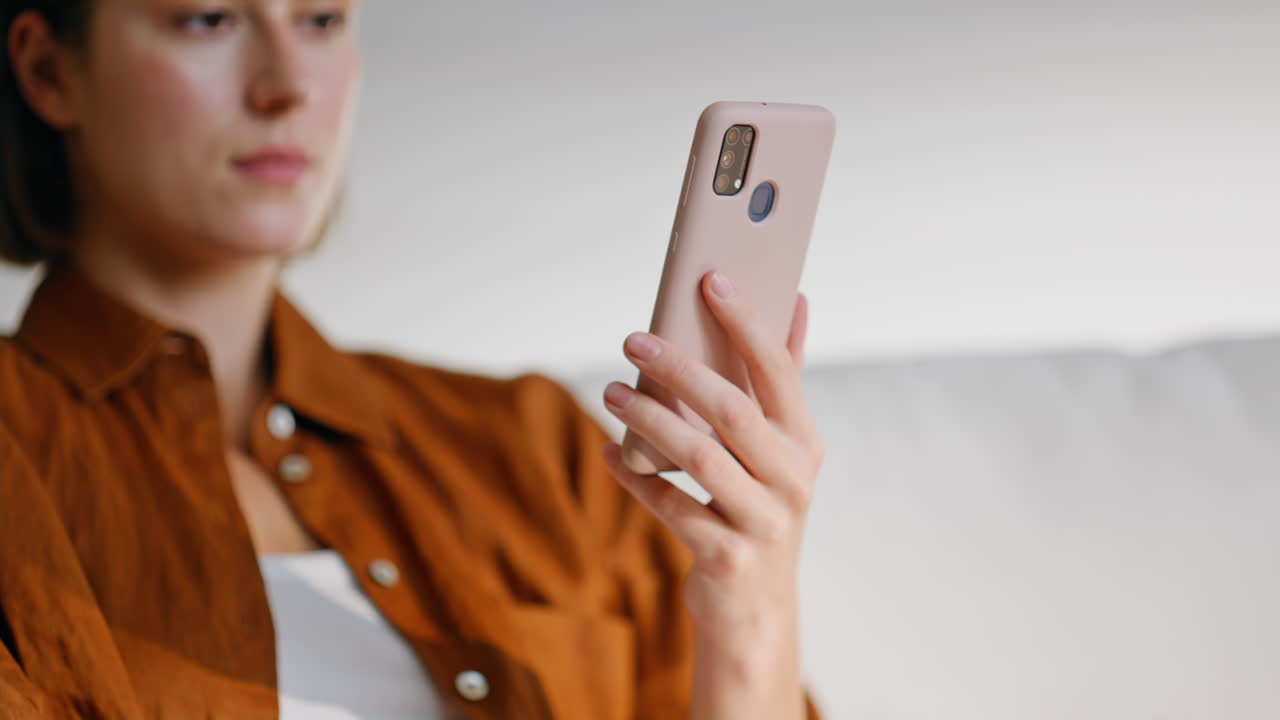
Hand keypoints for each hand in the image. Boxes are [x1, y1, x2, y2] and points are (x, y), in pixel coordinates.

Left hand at [600, 269, 823, 718]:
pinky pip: (671, 507)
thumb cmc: (760, 509)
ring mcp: (763, 521)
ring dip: (648, 419)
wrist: (756, 610)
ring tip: (612, 391)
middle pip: (733, 411)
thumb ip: (782, 380)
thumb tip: (797, 300)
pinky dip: (635, 478)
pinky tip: (610, 454)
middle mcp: (792, 479)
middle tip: (633, 340)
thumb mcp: (780, 450)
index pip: (779, 370)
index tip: (711, 279)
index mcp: (803, 442)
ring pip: (698, 458)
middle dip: (680, 369)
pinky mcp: (727, 557)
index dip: (747, 323)